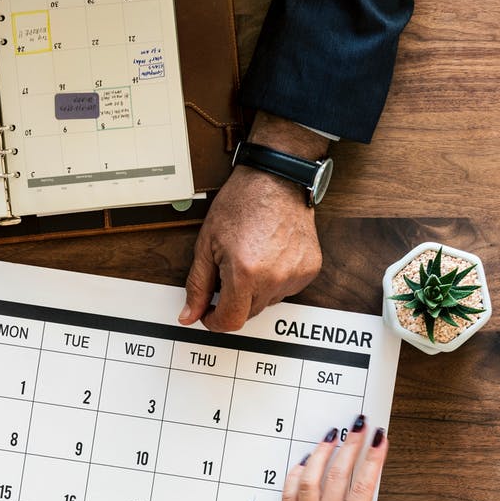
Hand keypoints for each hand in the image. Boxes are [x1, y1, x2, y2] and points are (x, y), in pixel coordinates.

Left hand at [179, 113, 326, 331]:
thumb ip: (197, 285)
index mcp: (245, 273)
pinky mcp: (310, 269)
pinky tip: (268, 257)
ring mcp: (295, 274)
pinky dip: (274, 281)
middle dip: (233, 300)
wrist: (276, 178)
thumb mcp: (206, 245)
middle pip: (248, 313)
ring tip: (250, 259)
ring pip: (267, 302)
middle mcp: (274, 278)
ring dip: (254, 291)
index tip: (209, 312)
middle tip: (227, 272)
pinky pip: (286, 290)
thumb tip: (189, 315)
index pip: (230, 321)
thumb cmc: (242, 203)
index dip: (214, 321)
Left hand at [226, 420, 399, 500]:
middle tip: (360, 424)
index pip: (361, 490)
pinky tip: (303, 462)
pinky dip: (295, 474)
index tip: (380, 439)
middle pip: (335, 477)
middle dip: (350, 446)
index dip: (372, 460)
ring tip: (333, 434)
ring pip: (308, 480)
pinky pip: (288, 495)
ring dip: (320, 454)